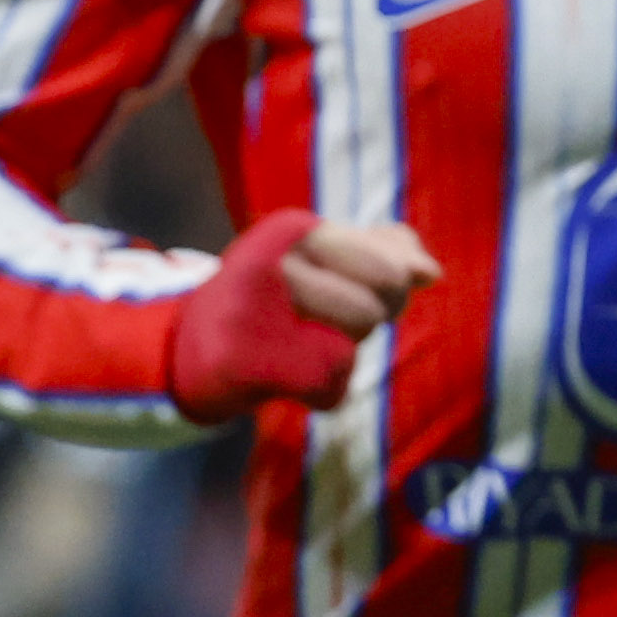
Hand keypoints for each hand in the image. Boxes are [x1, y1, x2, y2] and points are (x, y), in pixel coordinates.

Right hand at [170, 210, 441, 421]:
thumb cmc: (269, 299)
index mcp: (296, 227)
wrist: (186, 351)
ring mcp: (255, 310)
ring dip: (339, 352)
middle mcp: (274, 260)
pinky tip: (284, 377)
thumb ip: (385, 250)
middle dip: (369, 317)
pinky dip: (321, 390)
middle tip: (319, 322)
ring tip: (293, 343)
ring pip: (356, 340)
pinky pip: (329, 382)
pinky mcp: (245, 361)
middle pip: (383, 296)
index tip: (345, 292)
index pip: (391, 264)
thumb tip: (431, 272)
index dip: (389, 289)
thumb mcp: (322, 259)